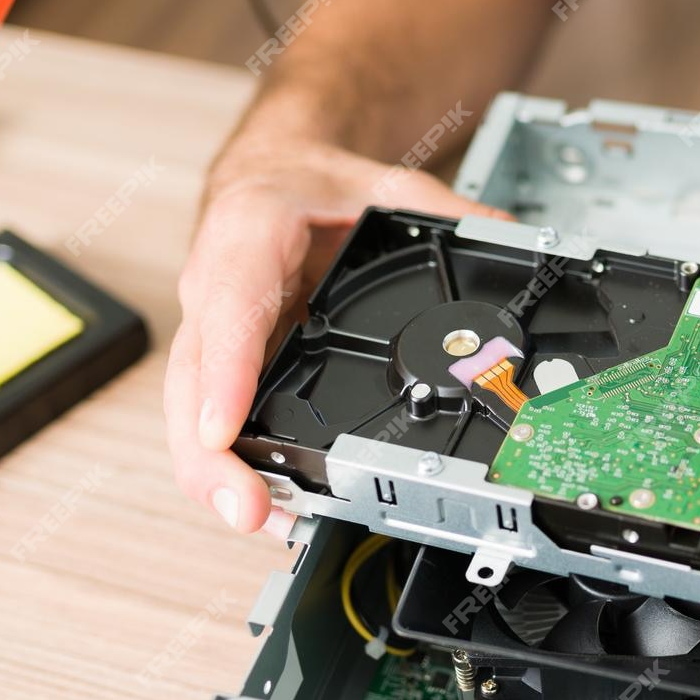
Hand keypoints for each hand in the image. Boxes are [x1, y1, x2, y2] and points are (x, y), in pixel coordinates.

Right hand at [165, 129, 508, 532]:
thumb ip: (443, 210)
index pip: (229, 305)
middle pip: (193, 382)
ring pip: (192, 413)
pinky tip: (267, 505)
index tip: (223, 429)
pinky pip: (214, 420)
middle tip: (247, 507)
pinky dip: (233, 467)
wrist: (270, 175)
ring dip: (219, 476)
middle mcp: (215, 290)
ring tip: (262, 523)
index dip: (224, 373)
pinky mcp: (223, 366)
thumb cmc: (305, 183)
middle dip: (212, 455)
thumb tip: (507, 236)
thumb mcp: (381, 181)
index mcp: (246, 232)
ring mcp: (214, 334)